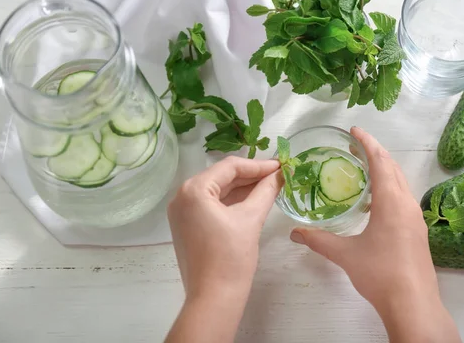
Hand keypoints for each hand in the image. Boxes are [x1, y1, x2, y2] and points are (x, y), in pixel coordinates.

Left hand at [168, 156, 281, 298]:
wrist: (213, 298)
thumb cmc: (231, 258)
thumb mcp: (251, 219)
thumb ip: (266, 191)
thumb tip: (280, 174)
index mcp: (193, 190)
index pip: (230, 167)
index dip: (258, 165)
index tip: (281, 165)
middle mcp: (182, 197)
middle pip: (222, 177)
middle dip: (252, 176)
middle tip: (279, 174)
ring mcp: (182, 212)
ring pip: (218, 191)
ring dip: (243, 188)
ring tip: (271, 185)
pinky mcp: (187, 226)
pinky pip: (212, 205)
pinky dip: (232, 202)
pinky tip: (254, 200)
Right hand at [290, 127, 460, 342]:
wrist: (413, 303)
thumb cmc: (381, 274)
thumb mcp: (345, 255)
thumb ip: (319, 240)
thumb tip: (295, 233)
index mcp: (391, 202)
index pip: (380, 161)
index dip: (367, 142)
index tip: (354, 130)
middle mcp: (407, 204)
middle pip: (393, 167)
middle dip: (375, 152)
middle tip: (354, 145)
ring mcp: (415, 217)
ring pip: (400, 183)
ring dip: (383, 170)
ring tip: (362, 169)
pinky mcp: (417, 230)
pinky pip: (403, 198)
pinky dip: (389, 189)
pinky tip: (373, 203)